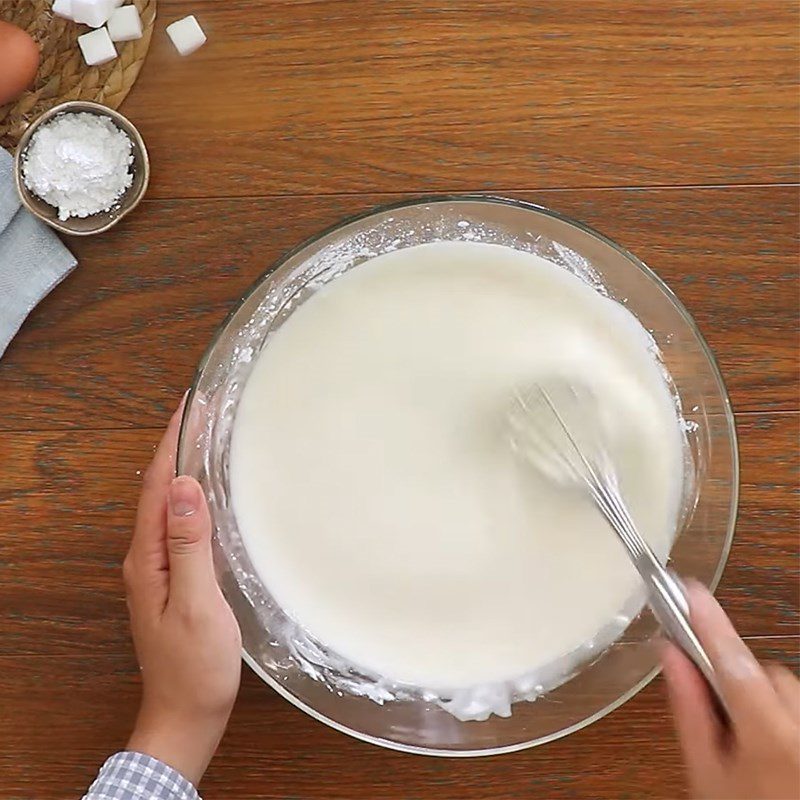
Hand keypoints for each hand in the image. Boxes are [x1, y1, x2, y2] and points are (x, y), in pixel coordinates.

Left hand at [123, 398, 241, 785]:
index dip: (174, 443)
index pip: (159, 487)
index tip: (192, 405)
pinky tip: (209, 491)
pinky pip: (180, 523)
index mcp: (148, 558)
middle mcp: (146, 557)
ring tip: (207, 437)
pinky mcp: (174, 577)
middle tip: (205, 410)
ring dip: (185, 466)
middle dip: (179, 445)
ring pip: (170, 504)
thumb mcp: (197, 605)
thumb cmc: (196, 666)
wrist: (186, 713)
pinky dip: (193, 495)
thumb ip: (189, 546)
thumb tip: (186, 489)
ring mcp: (158, 568)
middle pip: (160, 488)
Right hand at [662, 582, 799, 799]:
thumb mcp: (704, 773)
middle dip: (739, 679)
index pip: (734, 663)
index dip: (709, 622)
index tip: (689, 590)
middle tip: (716, 712)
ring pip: (789, 689)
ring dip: (764, 698)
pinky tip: (771, 746)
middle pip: (767, 673)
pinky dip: (783, 713)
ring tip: (747, 741)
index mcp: (771, 739)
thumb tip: (669, 653)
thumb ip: (689, 710)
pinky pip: (799, 705)